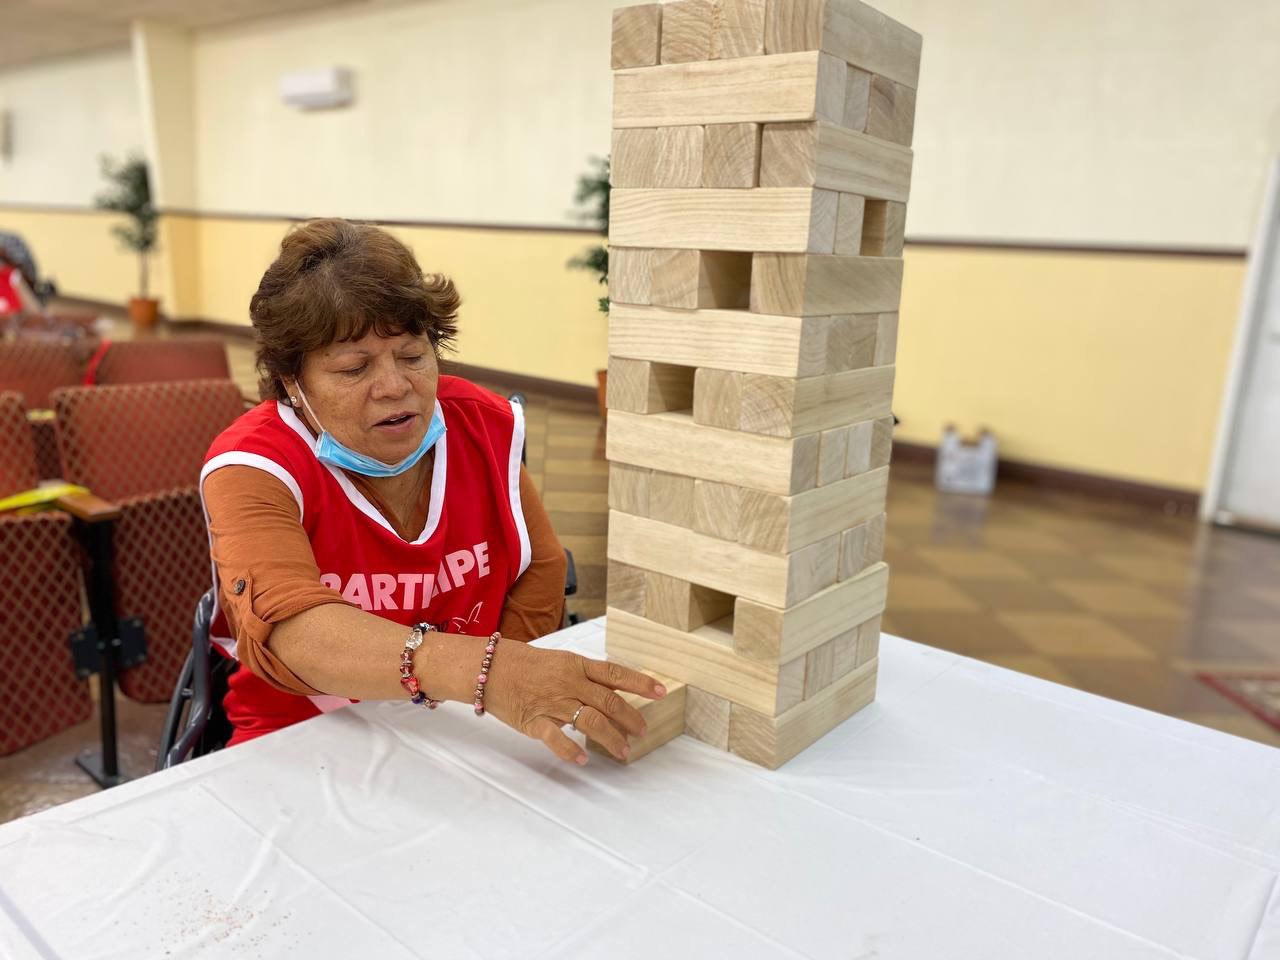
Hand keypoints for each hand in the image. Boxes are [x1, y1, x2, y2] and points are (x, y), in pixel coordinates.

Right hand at [484, 642, 665, 764]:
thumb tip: (611, 688)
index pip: (615, 673)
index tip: (661, 691)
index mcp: (576, 666)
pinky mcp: (535, 721)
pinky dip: (572, 750)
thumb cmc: (524, 664)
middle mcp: (569, 683)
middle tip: (644, 730)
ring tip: (624, 751)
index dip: (640, 683)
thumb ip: (584, 676)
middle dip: (631, 718)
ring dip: (611, 738)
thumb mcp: (560, 661)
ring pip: (591, 722)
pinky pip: (556, 738)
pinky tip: (584, 759)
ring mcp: (553, 703)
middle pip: (609, 702)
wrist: (489, 668)